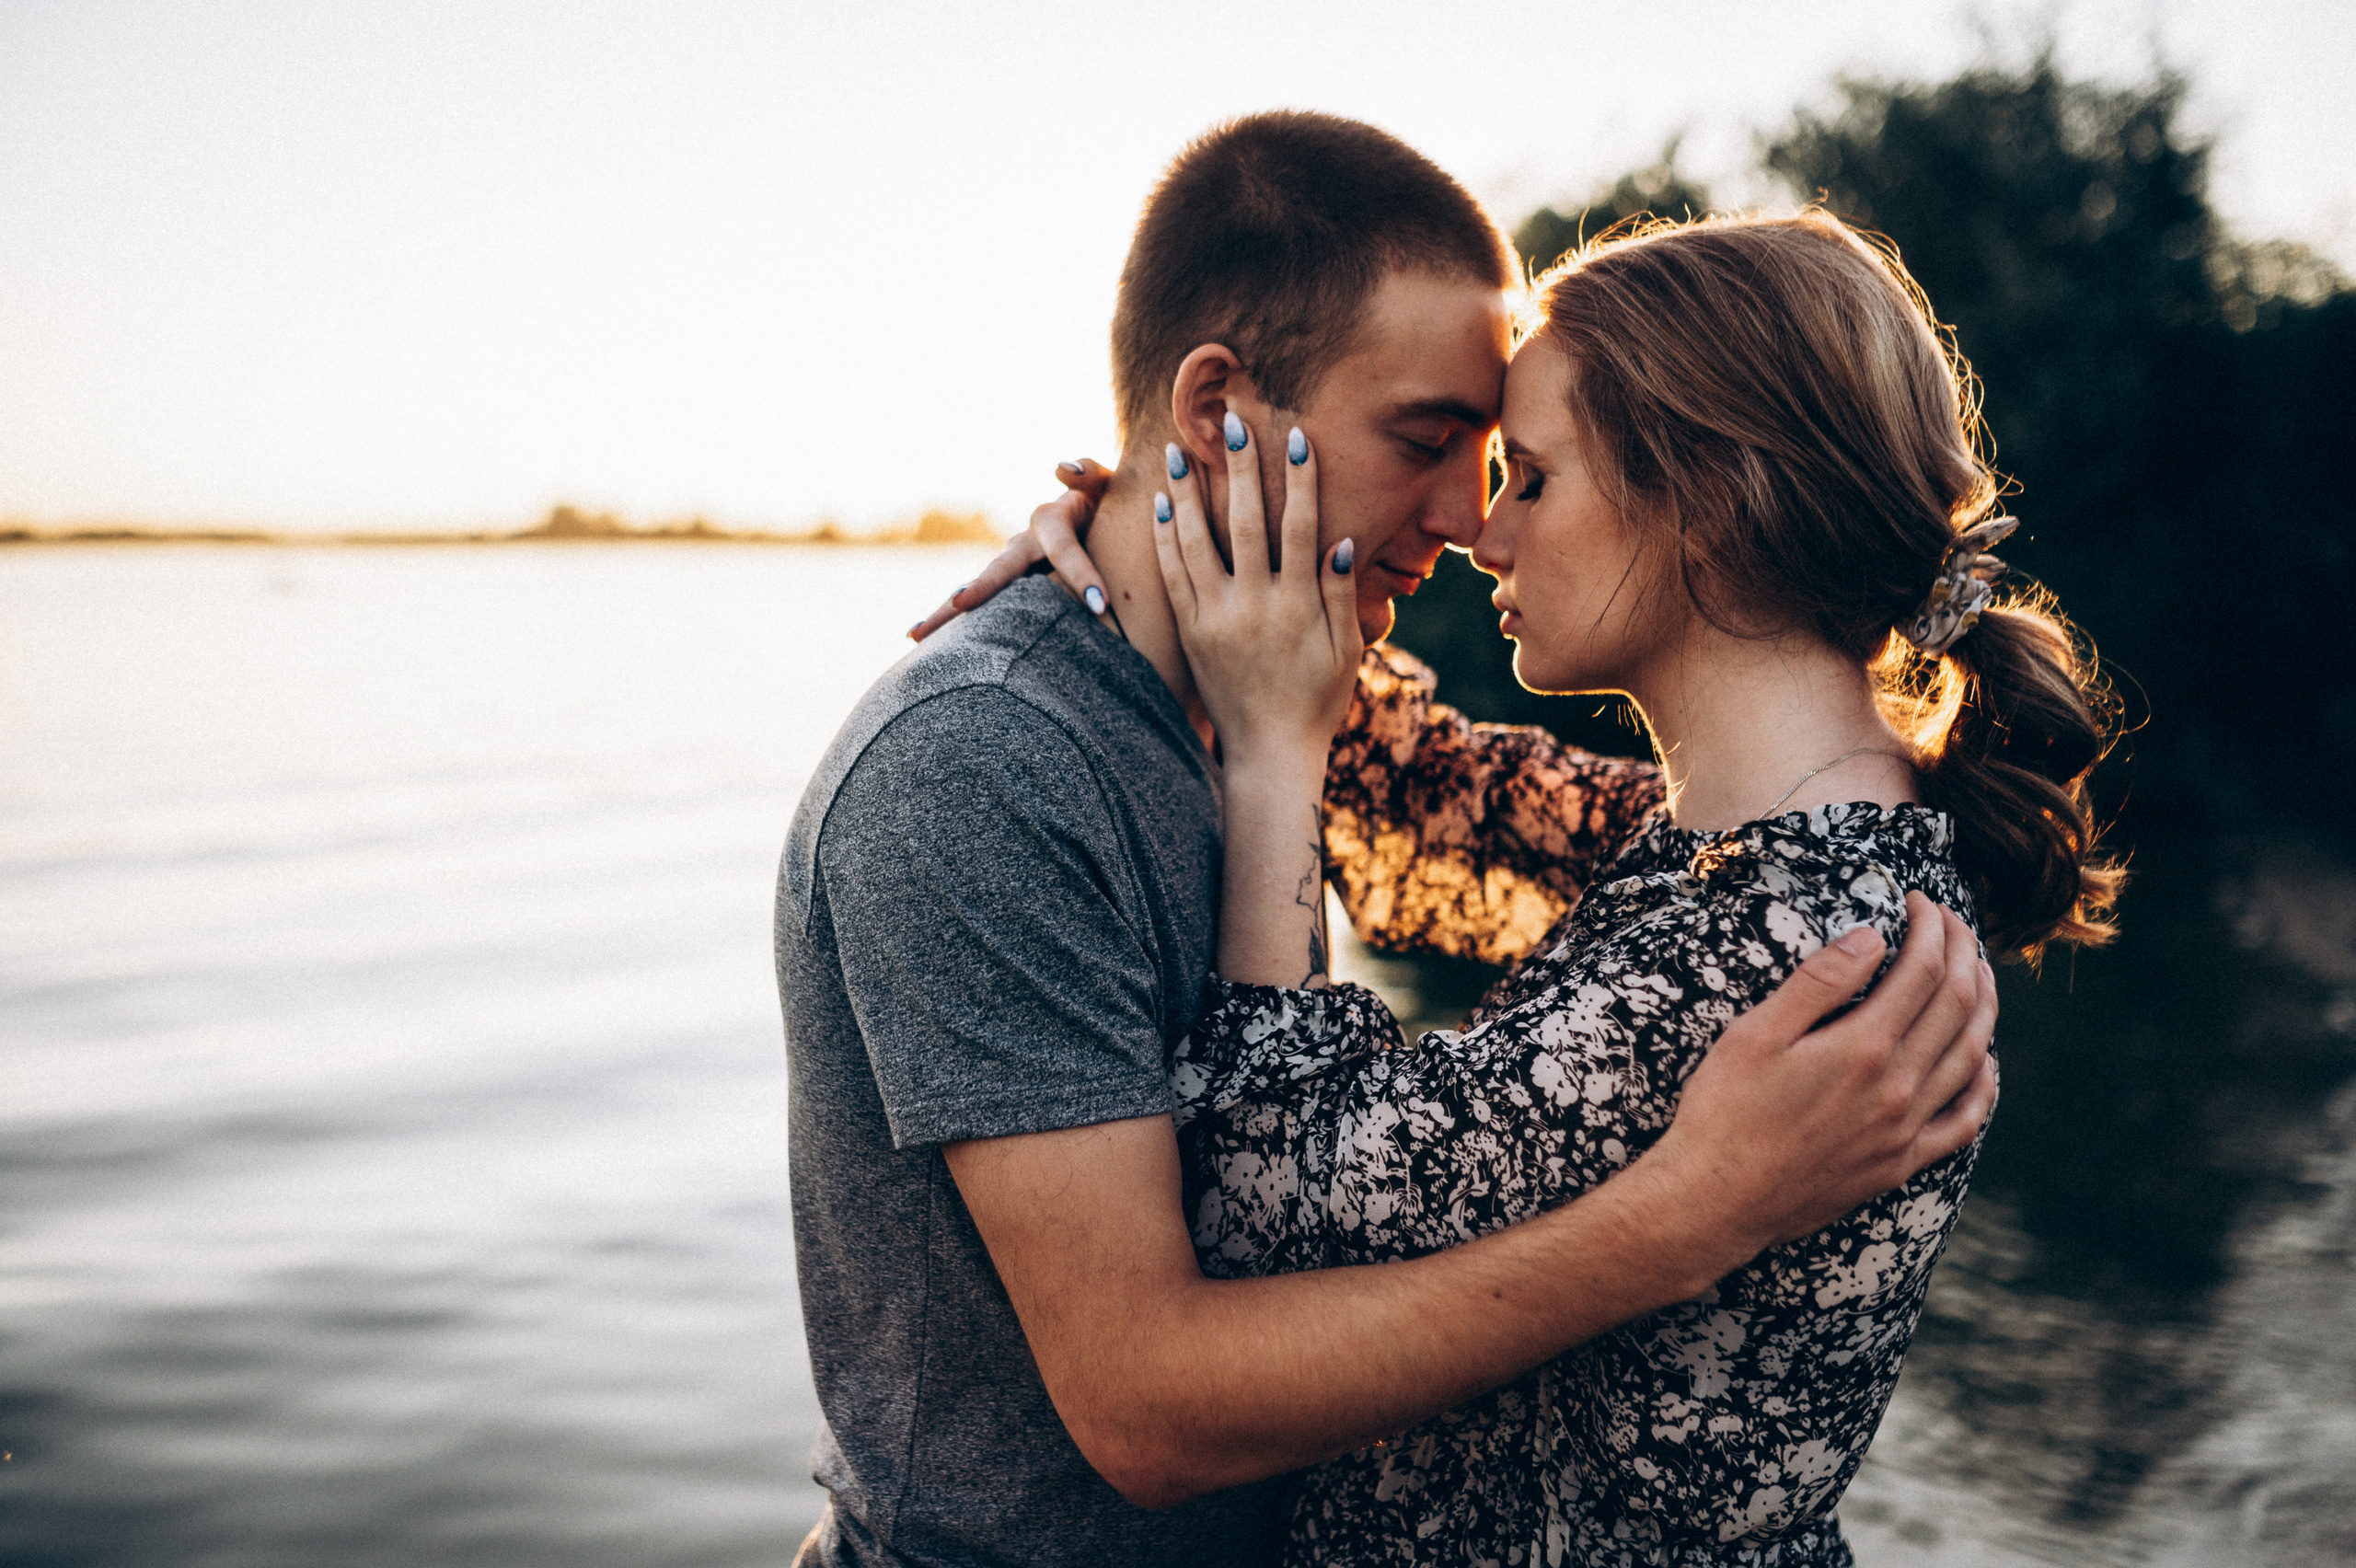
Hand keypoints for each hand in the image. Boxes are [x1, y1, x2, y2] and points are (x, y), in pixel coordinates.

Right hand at [908, 459, 1113, 640]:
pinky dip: (953, 624)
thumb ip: (1091, 474)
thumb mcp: (1106, 484)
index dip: (1081, 573)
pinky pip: (983, 609)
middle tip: (960, 603)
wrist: (1099, 521)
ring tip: (917, 634)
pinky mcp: (1010, 591)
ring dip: (947, 612)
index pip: (1062, 548)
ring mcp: (1011, 570)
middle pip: (997, 570)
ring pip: (976, 591)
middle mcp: (1022, 546)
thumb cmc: (1109, 505)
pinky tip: (919, 639)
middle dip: (980, 588)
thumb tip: (1062, 469)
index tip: (1099, 604)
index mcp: (1049, 522)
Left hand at [1157, 416, 1361, 765]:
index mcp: (1299, 606)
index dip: (1300, 480)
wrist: (1269, 753)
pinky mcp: (1190, 633)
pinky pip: (1172, 576)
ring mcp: (1217, 619)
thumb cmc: (1317, 702)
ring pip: (1196, 543)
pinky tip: (1160, 506)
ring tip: (1177, 451)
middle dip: (1239, 469)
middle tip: (1233, 422)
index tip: (1297, 438)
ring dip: (1187, 492)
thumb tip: (1338, 541)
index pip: (1300, 527)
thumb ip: (1338, 596)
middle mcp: (1255, 607)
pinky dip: (1165, 538)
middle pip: (1245, 523)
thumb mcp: (1346, 652)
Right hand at [1646, 892, 1998, 1257]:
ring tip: (1981, 974)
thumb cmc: (1725, 1110)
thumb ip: (1819, 983)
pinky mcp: (1899, 1163)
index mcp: (1863, 1047)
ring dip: (1984, 1007)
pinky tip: (1983, 1063)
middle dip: (1964, 953)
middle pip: (1957, 1005)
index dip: (1932, 928)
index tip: (1922, 903)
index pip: (1923, 970)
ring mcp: (1904, 1129)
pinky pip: (1964, 1122)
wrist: (1717, 1199)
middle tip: (1953, 923)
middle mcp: (1897, 1087)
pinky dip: (1983, 1086)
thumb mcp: (1756, 1033)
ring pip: (1971, 1056)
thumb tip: (1872, 938)